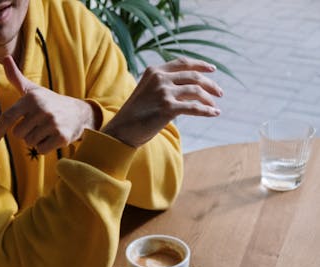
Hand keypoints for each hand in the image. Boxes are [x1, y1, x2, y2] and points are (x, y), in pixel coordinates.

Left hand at [0, 56, 97, 153]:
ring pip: (30, 143)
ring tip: (46, 130)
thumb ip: (16, 77)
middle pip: (18, 134)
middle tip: (37, 125)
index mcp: (31, 98)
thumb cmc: (50, 102)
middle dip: (25, 133)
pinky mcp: (62, 136)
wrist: (79, 113)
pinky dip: (44, 147)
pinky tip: (52, 137)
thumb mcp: (33, 90)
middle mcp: (42, 110)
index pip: (8, 116)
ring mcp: (52, 123)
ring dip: (35, 140)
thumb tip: (5, 58)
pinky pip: (41, 150)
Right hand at [103, 57, 222, 147]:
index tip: (212, 70)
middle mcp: (160, 78)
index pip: (182, 63)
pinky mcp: (167, 108)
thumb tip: (183, 90)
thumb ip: (161, 86)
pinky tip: (214, 113)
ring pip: (195, 91)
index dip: (199, 65)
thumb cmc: (133, 116)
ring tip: (216, 106)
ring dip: (209, 99)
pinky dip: (206, 110)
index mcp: (154, 71)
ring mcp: (164, 92)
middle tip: (219, 92)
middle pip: (193, 76)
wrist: (121, 130)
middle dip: (209, 84)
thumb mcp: (145, 92)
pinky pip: (194, 107)